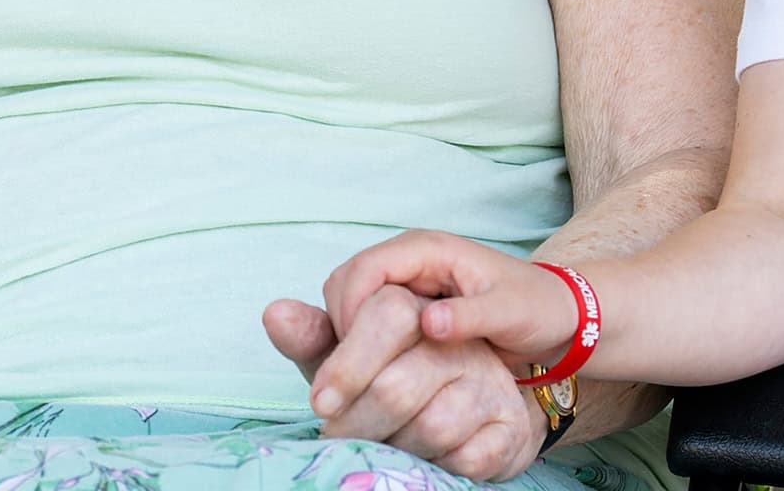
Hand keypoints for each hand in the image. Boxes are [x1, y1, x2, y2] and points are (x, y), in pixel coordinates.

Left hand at [262, 284, 547, 479]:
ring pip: (432, 427)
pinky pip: (467, 458)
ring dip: (397, 450)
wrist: (481, 414)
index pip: (388, 313)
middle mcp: (460, 343)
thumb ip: (318, 338)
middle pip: (399, 384)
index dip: (348, 362)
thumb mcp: (354, 357)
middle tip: (339, 440)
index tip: (320, 402)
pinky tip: (428, 463)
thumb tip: (274, 312)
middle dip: (358, 424)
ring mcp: (489, 384)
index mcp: (422, 311)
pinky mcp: (509, 427)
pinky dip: (439, 470)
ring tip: (386, 448)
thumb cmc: (402, 381)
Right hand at [321, 229, 585, 368]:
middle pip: (346, 282)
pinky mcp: (406, 303)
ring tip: (363, 375)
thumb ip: (470, 317)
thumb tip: (428, 323)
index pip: (365, 269)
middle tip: (354, 373)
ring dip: (347, 334)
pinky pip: (365, 316)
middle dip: (341, 324)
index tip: (357, 356)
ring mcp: (406, 280)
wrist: (553, 314)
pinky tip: (374, 371)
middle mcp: (411, 258)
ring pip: (349, 300)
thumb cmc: (534, 307)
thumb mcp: (508, 313)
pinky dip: (359, 340)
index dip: (351, 310)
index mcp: (430, 249)